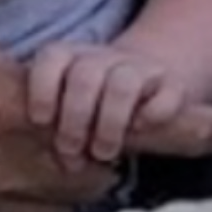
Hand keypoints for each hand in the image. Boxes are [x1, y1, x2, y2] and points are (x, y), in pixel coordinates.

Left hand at [27, 38, 189, 165]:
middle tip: (72, 152)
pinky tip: (140, 129)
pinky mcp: (172, 85)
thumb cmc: (90, 111)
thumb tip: (38, 151)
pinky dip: (152, 114)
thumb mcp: (62, 114)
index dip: (42, 88)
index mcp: (70, 58)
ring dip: (109, 124)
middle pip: (85, 75)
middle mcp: (103, 57)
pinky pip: (167, 95)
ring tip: (103, 154)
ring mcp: (140, 68)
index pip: (52, 57)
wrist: (143, 94)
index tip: (40, 121)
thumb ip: (48, 127)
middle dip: (75, 118)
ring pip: (123, 84)